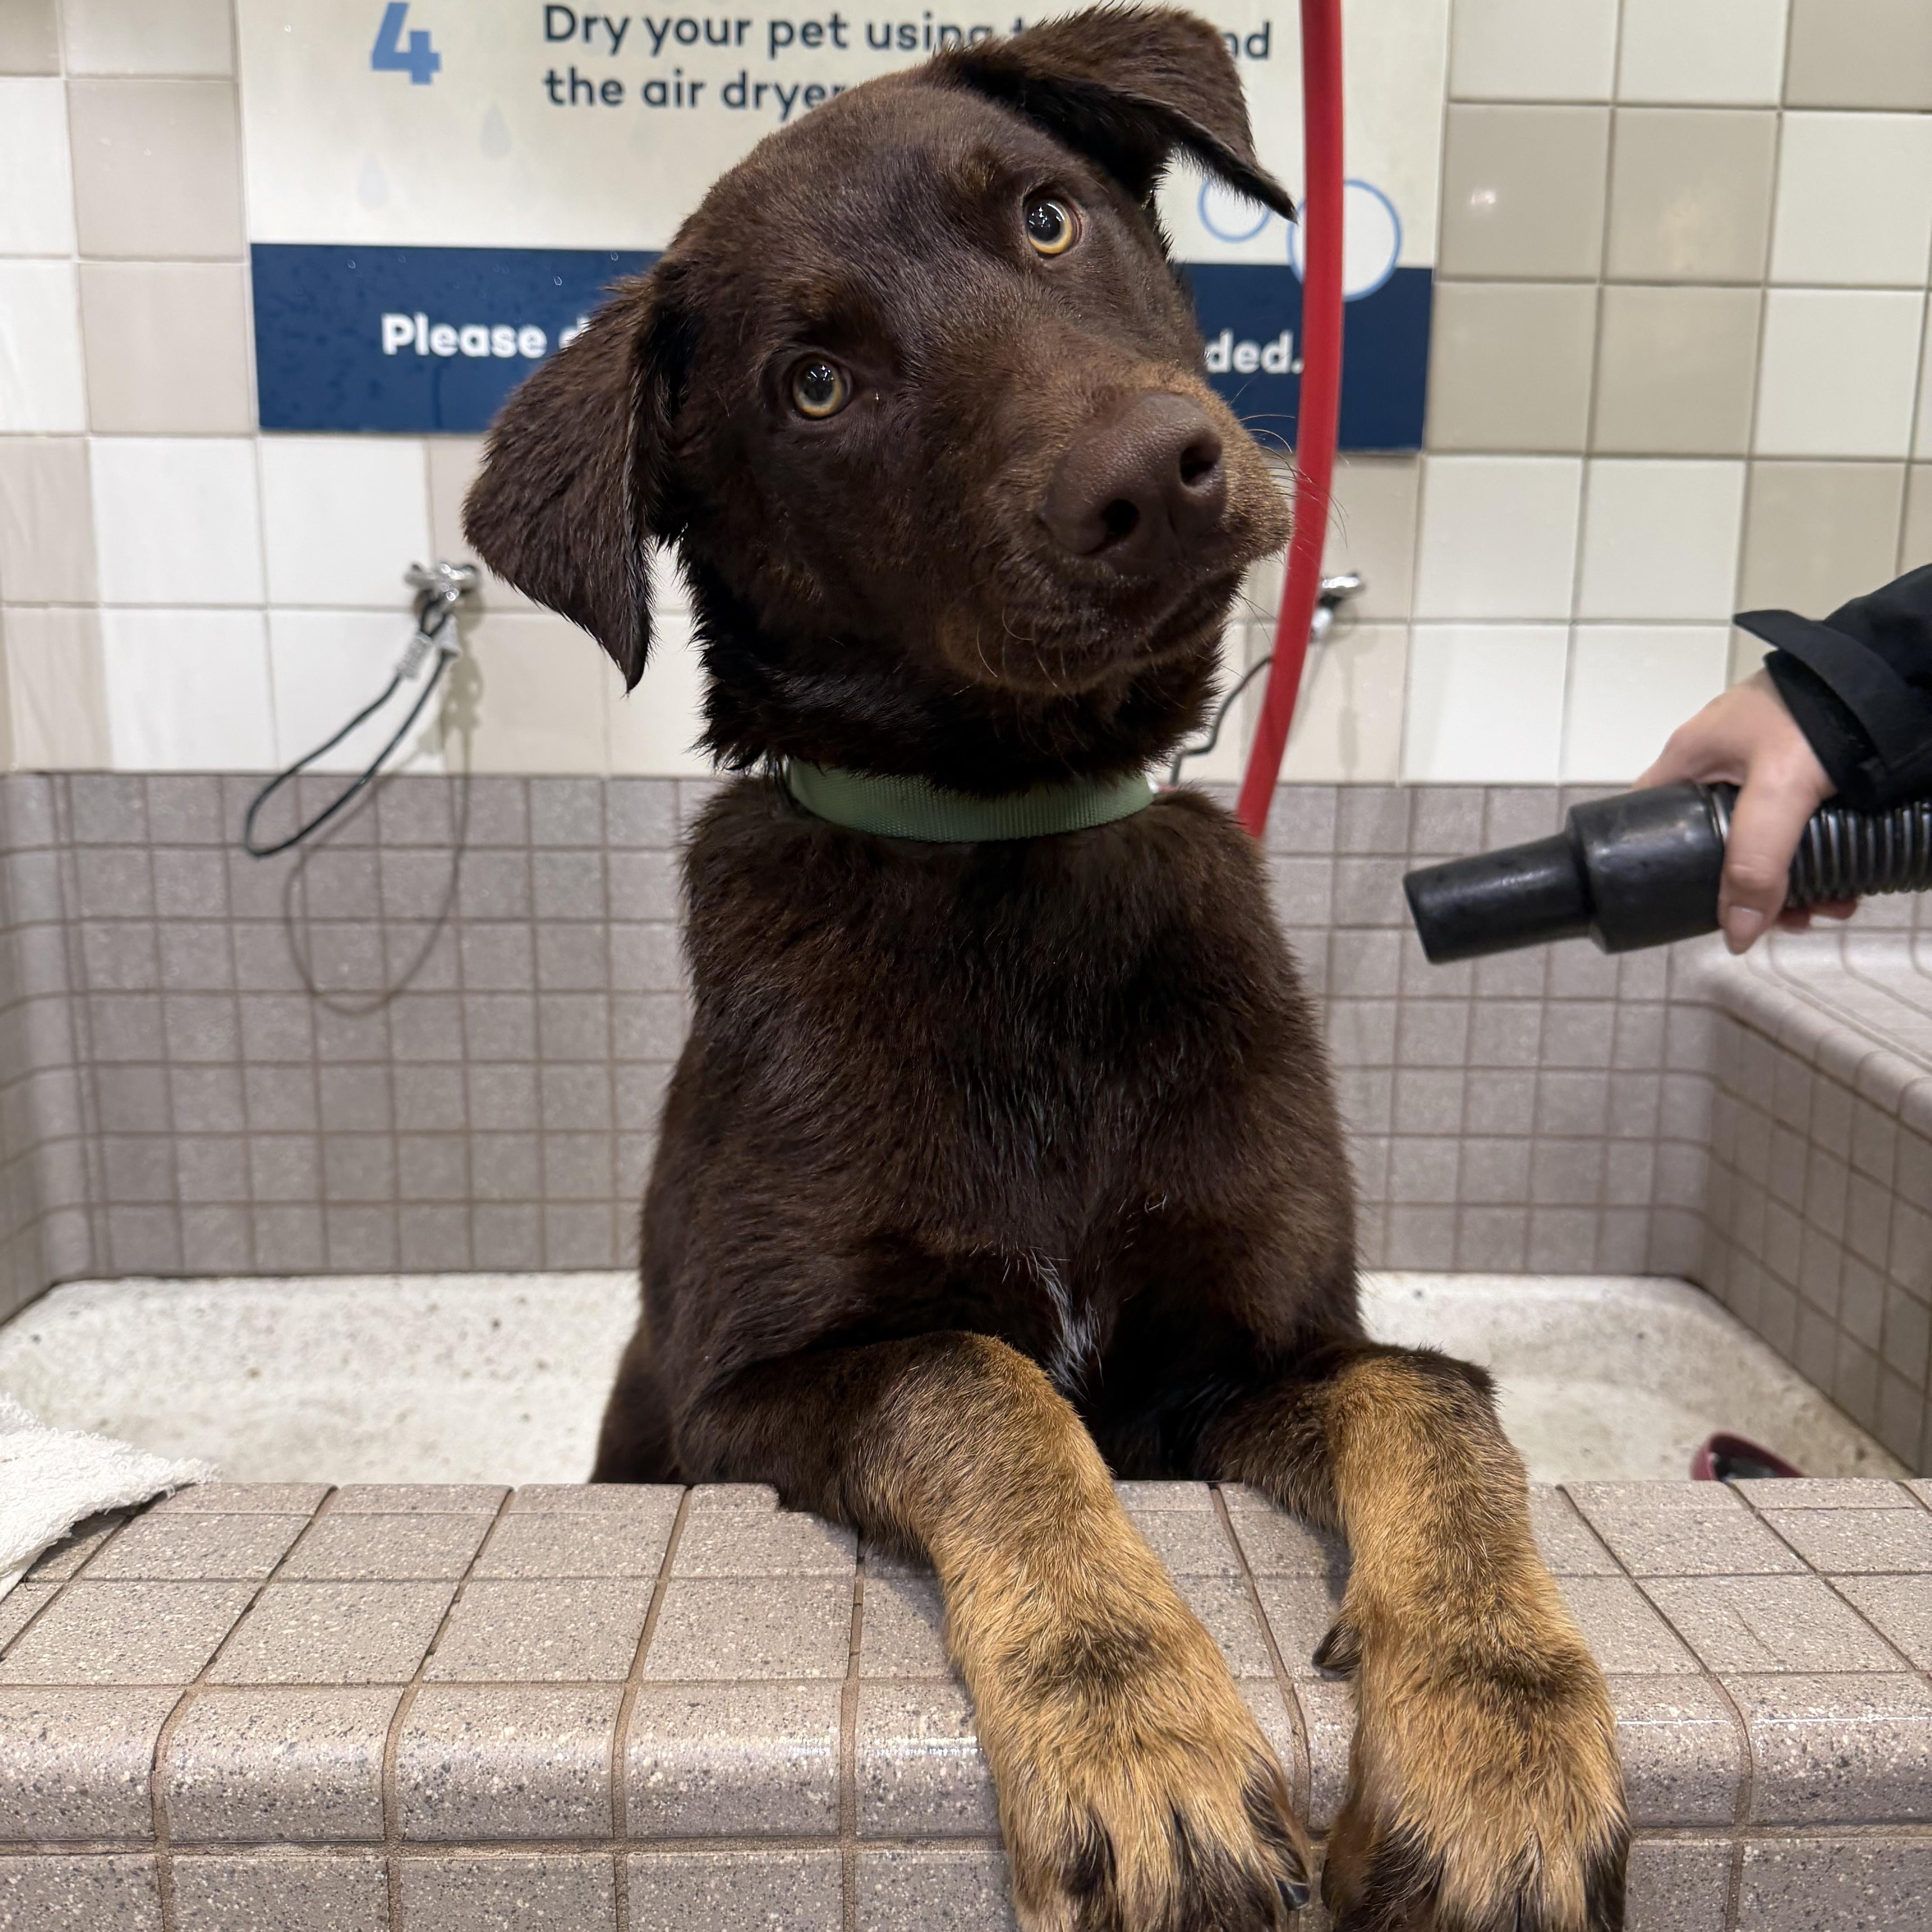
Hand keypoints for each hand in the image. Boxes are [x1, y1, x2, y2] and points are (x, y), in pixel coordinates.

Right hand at [1638, 670, 1850, 952]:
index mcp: (1686, 758)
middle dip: (1748, 888)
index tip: (1695, 903)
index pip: (1647, 820)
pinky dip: (1815, 855)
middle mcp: (1715, 762)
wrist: (1884, 674)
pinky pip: (1793, 826)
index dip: (1661, 865)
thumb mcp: (1777, 792)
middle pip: (1713, 843)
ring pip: (1759, 840)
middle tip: (1783, 918)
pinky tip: (1842, 879)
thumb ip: (1755, 863)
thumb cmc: (1814, 713)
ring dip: (1791, 880)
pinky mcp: (1798, 766)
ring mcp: (1757, 763)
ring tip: (1827, 905)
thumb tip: (1736, 933)